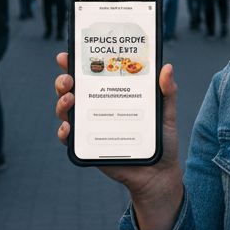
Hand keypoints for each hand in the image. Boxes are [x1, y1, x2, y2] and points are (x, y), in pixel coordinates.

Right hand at [54, 53, 183, 229]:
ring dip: (62, 102)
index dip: (76, 64)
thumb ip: (167, 91)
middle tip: (69, 79)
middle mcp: (98, 108)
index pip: (91, 75)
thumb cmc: (161, 140)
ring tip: (70, 99)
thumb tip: (167, 67)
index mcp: (113, 95)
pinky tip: (69, 128)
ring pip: (67, 111)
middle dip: (64, 80)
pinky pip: (69, 139)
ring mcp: (91, 127)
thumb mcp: (166, 113)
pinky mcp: (88, 147)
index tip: (68, 55)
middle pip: (72, 90)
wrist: (159, 174)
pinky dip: (64, 132)